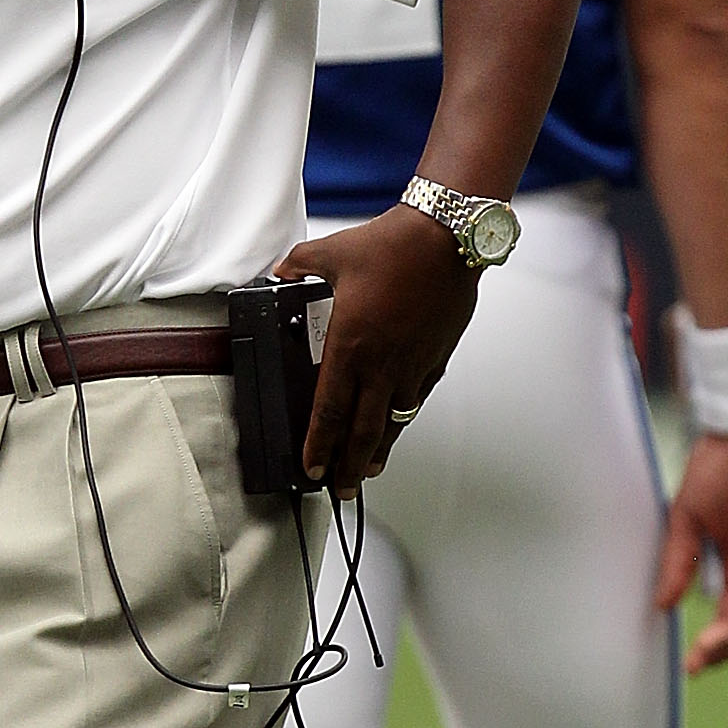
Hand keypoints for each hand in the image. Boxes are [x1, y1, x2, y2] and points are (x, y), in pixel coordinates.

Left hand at [274, 204, 480, 494]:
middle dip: (347, 466)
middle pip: (361, 432)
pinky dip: (403, 419)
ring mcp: (411, 366)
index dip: (318, 445)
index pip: (328, 411)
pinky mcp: (435, 359)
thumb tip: (280, 271)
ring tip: (366, 470)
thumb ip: (298, 265)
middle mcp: (381, 365)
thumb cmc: (394, 246)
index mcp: (350, 346)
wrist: (447, 239)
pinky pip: (416, 399)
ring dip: (377, 451)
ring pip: (393, 423)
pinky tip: (398, 426)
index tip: (311, 467)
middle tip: (339, 488)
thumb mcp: (332, 253)